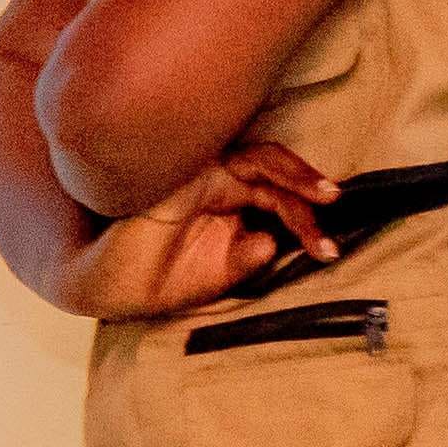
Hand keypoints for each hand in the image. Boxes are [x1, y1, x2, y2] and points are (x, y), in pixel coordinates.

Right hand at [59, 149, 334, 323]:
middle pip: (274, 170)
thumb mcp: (219, 274)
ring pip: (260, 159)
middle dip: (308, 186)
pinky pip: (233, 162)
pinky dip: (266, 174)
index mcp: (225, 205)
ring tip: (325, 195)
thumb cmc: (157, 279)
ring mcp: (199, 175)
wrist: (112, 287)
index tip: (328, 253)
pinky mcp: (185, 174)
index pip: (275, 197)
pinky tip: (288, 191)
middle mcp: (216, 184)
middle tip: (335, 201)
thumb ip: (249, 256)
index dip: (306, 221)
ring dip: (296, 174)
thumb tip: (275, 243)